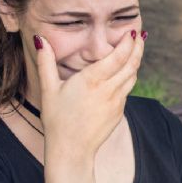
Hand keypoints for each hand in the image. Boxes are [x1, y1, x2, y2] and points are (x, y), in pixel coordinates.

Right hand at [34, 30, 143, 162]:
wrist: (71, 150)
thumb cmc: (57, 120)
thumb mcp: (49, 89)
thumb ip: (46, 62)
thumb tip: (41, 40)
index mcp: (92, 80)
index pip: (118, 56)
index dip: (128, 43)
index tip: (132, 32)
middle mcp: (108, 89)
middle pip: (131, 64)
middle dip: (138, 48)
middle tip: (141, 35)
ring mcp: (117, 102)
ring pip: (132, 76)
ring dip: (135, 61)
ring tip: (136, 49)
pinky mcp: (119, 112)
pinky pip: (127, 90)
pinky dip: (129, 77)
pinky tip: (125, 72)